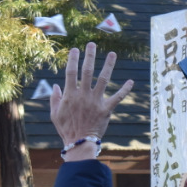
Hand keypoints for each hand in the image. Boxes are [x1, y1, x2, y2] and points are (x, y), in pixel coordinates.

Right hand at [51, 43, 132, 159]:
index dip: (72, 60)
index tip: (74, 50)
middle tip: (92, 44)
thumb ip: (55, 99)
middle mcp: (83, 95)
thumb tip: (56, 85)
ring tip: (113, 54)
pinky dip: (125, 90)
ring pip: (103, 80)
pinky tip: (131, 81)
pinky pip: (117, 98)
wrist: (79, 143)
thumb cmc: (66, 129)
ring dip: (108, 65)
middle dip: (89, 56)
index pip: (70, 72)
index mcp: (70, 95)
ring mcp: (95, 101)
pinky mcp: (106, 110)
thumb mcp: (55, 114)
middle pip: (87, 71)